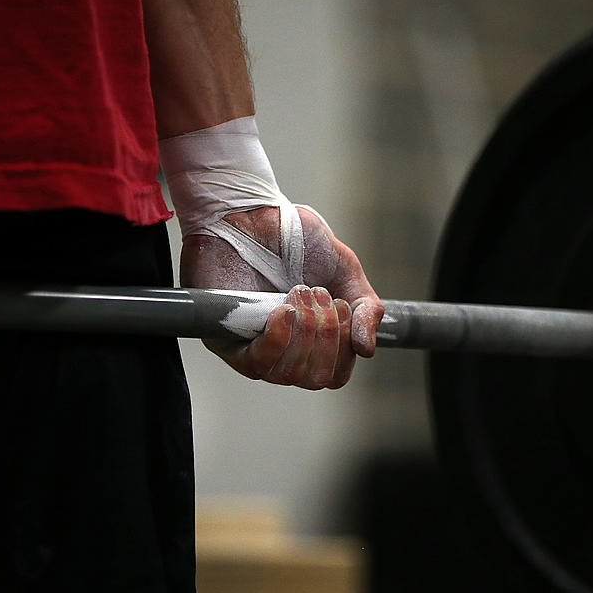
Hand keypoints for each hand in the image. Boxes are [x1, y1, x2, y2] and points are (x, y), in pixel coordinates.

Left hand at [180, 207, 383, 388]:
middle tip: (319, 295)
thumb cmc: (296, 241)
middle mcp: (284, 351)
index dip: (344, 348)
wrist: (253, 214)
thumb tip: (366, 350)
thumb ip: (366, 309)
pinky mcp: (226, 340)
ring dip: (305, 333)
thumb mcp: (346, 271)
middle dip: (327, 336)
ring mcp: (254, 348)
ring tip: (300, 293)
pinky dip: (278, 340)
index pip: (335, 374)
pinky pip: (256, 365)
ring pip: (290, 374)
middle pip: (315, 379)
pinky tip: (283, 311)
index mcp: (312, 341)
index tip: (341, 307)